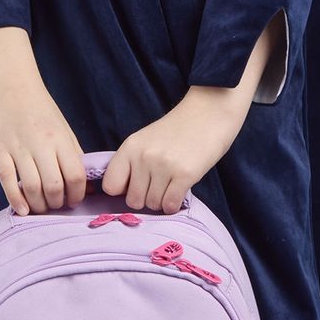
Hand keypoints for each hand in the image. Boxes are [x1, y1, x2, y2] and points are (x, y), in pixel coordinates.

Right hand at [0, 27, 87, 214]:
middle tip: (56, 206)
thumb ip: (75, 157)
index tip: (74, 201)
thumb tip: (87, 187)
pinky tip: (22, 209)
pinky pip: (7, 181)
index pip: (75, 175)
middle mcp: (40, 144)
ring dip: (39, 205)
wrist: (10, 88)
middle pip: (54, 185)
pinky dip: (16, 200)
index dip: (77, 195)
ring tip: (41, 207)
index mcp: (60, 139)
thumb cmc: (40, 112)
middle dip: (57, 203)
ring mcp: (17, 148)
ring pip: (31, 187)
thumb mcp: (64, 130)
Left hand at [101, 88, 246, 213]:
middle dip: (145, 199)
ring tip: (171, 185)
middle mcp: (144, 157)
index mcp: (130, 147)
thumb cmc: (178, 130)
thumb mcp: (146, 140)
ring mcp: (164, 166)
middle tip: (158, 186)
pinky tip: (178, 191)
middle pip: (133, 201)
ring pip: (153, 205)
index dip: (123, 190)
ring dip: (162, 201)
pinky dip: (173, 205)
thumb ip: (132, 162)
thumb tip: (124, 194)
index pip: (110, 186)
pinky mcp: (184, 175)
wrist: (209, 113)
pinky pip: (170, 205)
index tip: (135, 185)